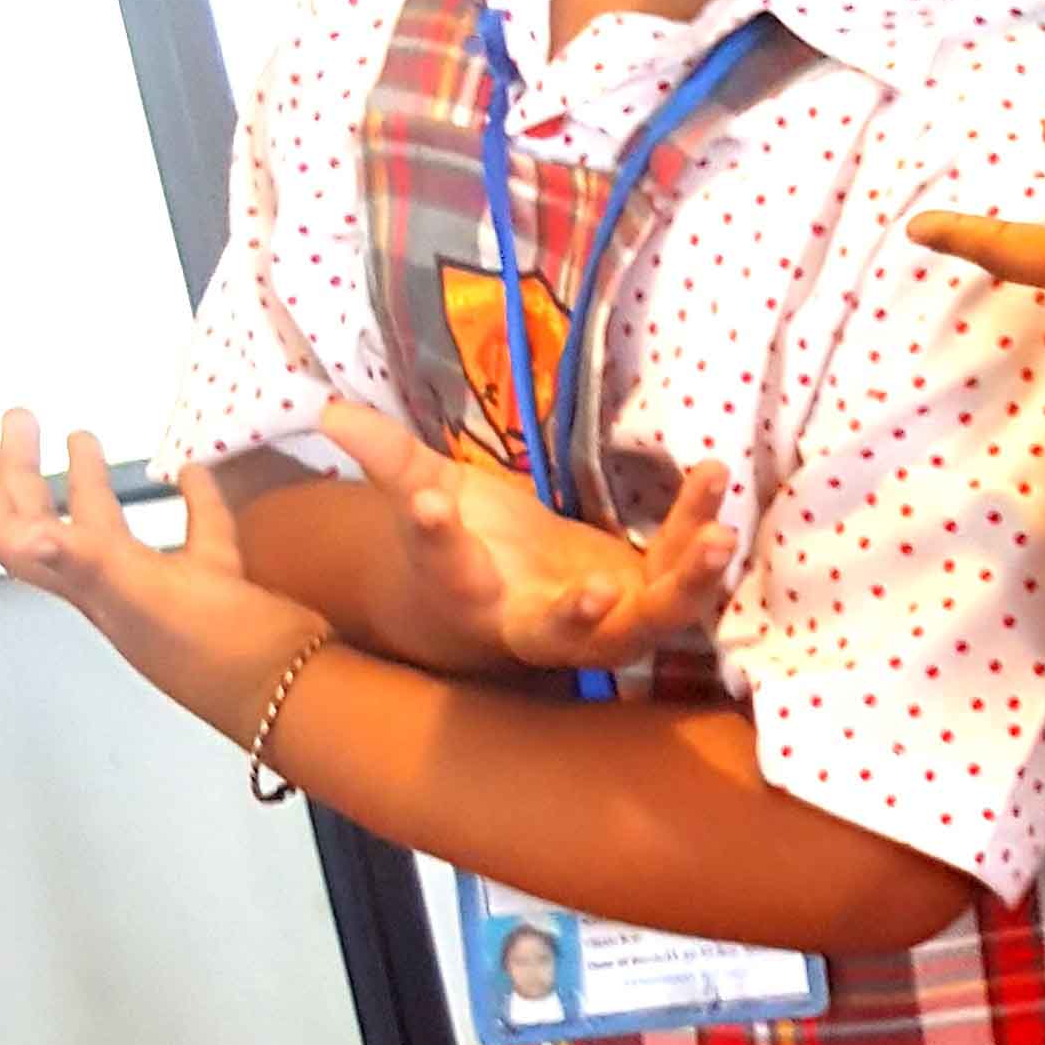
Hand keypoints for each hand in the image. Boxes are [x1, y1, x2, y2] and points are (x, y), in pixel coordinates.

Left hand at [0, 413, 332, 748]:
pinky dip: (187, 498)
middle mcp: (110, 586)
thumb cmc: (223, 653)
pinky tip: (193, 472)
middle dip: (20, 470)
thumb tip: (31, 537)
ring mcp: (158, 587)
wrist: (295, 694)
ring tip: (80, 436)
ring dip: (84, 481)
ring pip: (106, 528)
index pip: (9, 533)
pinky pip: (190, 533)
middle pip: (44, 524)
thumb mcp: (147, 598)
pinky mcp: (211, 585)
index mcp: (87, 584)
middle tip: (17, 419)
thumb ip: (88, 562)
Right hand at [319, 398, 734, 674]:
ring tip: (717, 533)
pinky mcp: (640, 601)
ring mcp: (595, 623)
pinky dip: (699, 540)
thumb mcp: (421, 496)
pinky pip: (678, 581)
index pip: (445, 565)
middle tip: (603, 589)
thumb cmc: (459, 548)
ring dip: (683, 585)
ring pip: (642, 624)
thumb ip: (386, 458)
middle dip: (580, 618)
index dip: (435, 537)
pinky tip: (715, 484)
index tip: (429, 505)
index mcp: (467, 591)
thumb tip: (327, 410)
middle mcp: (532, 622)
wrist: (497, 604)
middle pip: (557, 635)